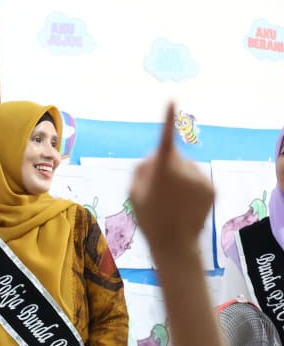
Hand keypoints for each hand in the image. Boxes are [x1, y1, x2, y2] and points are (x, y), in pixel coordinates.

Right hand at [129, 102, 214, 253]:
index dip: (167, 121)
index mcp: (162, 172)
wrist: (175, 243)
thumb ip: (141, 169)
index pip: (165, 141)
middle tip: (156, 188)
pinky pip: (198, 178)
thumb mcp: (133, 194)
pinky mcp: (211, 188)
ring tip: (171, 200)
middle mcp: (184, 171)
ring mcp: (200, 179)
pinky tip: (184, 203)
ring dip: (179, 176)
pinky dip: (191, 186)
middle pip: (174, 156)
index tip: (172, 102)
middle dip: (166, 164)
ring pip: (187, 167)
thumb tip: (154, 155)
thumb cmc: (148, 220)